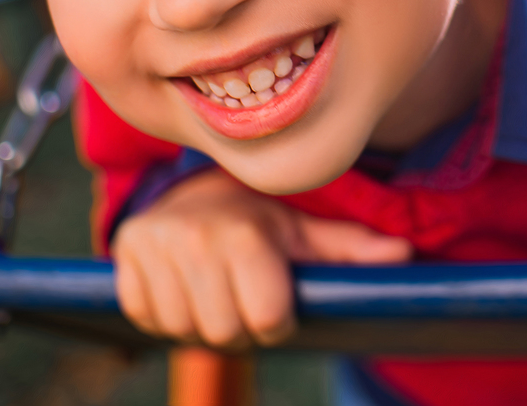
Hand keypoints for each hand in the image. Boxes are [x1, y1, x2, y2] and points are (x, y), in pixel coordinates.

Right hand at [111, 167, 412, 348]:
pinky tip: (180, 286)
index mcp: (244, 233)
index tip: (273, 301)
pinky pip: (144, 317)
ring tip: (211, 290)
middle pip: (223, 333)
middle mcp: (193, 236)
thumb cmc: (259, 221)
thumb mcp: (304, 232)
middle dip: (238, 327)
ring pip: (180, 330)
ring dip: (199, 323)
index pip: (266, 319)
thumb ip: (350, 249)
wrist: (190, 193)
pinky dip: (163, 313)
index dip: (275, 321)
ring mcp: (152, 246)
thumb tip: (405, 258)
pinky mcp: (121, 255)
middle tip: (240, 297)